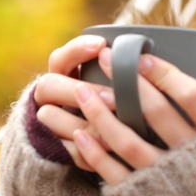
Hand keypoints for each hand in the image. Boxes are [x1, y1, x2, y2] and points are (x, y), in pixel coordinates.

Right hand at [34, 34, 113, 171]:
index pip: (60, 57)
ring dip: (86, 121)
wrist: (98, 150)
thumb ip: (121, 75)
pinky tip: (110, 148)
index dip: (77, 49)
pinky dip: (88, 150)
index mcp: (62, 76)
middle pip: (49, 85)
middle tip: (115, 99)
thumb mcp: (113, 89)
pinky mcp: (52, 150)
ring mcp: (45, 123)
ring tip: (118, 126)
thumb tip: (149, 61)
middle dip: (83, 89)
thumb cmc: (116, 109)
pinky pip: (64, 149)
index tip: (101, 45)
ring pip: (51, 117)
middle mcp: (49, 97)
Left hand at [73, 50, 195, 184]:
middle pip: (156, 114)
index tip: (142, 57)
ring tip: (83, 92)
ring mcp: (172, 183)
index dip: (166, 73)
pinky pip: (119, 177)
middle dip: (128, 82)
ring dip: (102, 116)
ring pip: (130, 144)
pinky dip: (96, 156)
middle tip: (106, 60)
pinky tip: (81, 136)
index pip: (193, 95)